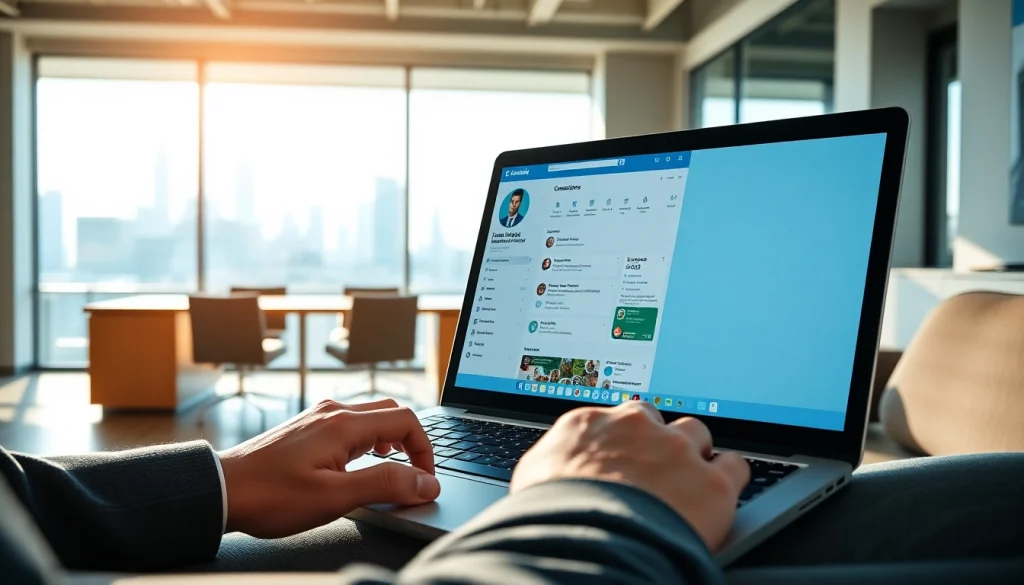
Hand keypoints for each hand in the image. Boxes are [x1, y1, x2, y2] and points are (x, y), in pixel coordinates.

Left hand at [218, 399, 440, 537]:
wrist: (221, 491)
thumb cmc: (271, 497)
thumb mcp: (334, 498)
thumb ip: (384, 485)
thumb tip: (425, 483)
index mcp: (343, 425)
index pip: (406, 420)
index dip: (425, 450)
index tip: (425, 479)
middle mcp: (332, 412)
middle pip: (391, 412)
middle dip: (411, 441)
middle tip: (413, 473)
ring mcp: (317, 418)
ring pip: (370, 416)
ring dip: (389, 439)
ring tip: (391, 469)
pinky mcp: (306, 428)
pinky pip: (350, 424)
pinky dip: (367, 440)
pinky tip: (358, 463)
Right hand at [511, 401, 748, 550]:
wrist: (584, 544)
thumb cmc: (550, 518)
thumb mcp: (534, 480)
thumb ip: (554, 463)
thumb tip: (552, 472)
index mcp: (590, 425)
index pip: (615, 417)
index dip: (624, 440)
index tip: (626, 454)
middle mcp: (636, 428)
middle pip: (658, 420)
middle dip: (657, 440)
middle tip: (654, 470)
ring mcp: (677, 451)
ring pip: (698, 435)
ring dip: (694, 455)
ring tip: (690, 482)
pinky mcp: (712, 483)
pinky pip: (735, 466)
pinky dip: (730, 478)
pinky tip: (722, 495)